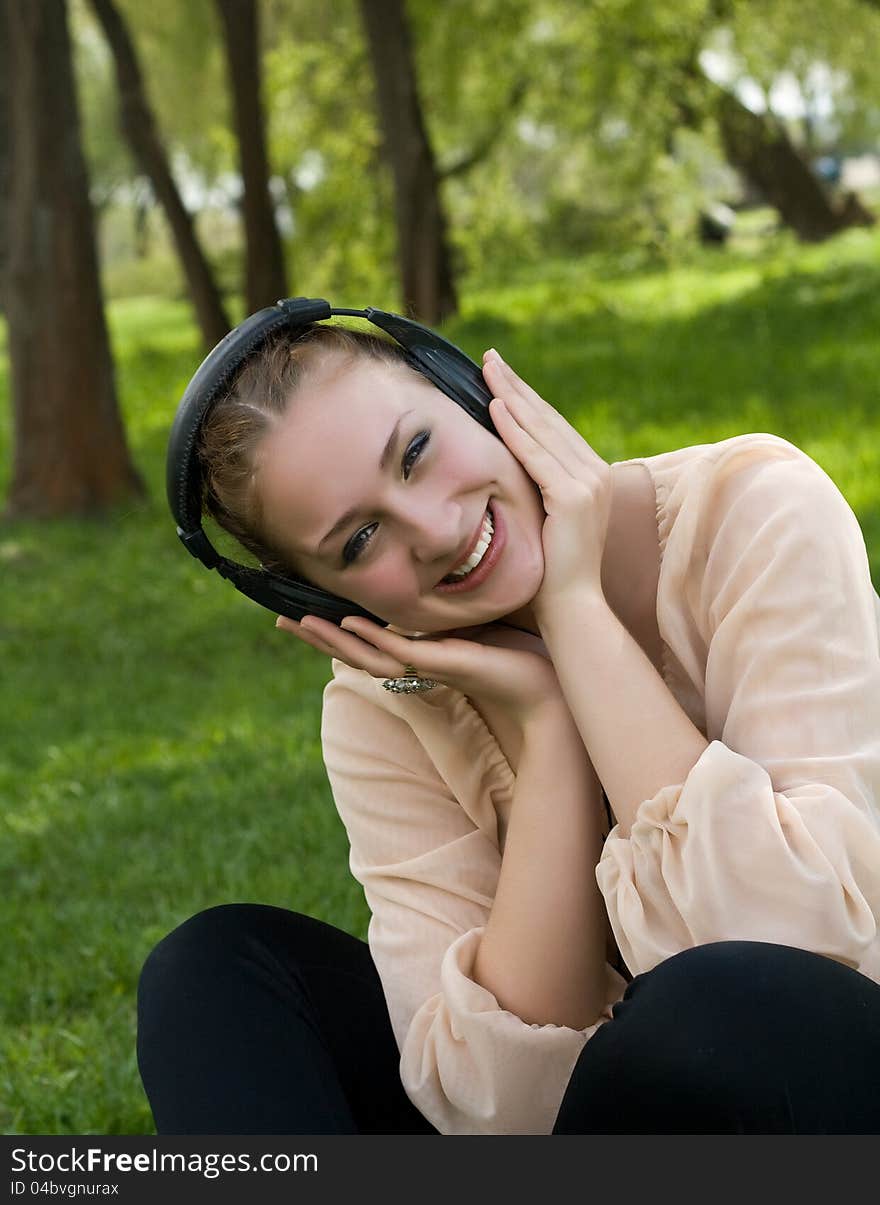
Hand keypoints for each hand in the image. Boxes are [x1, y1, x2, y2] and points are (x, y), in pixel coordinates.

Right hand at [275, 613, 564, 725]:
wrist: (551, 687)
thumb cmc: (521, 654)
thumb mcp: (479, 620)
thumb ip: (455, 604)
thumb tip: (446, 572)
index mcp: (419, 652)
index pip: (364, 641)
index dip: (331, 628)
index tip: (300, 611)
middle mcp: (416, 662)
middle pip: (352, 651)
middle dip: (314, 636)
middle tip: (278, 619)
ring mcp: (427, 666)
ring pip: (366, 655)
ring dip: (331, 639)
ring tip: (298, 623)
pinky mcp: (446, 665)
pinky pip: (399, 652)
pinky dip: (372, 638)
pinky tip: (348, 625)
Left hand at [481, 349, 612, 622]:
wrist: (572, 607)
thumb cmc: (552, 573)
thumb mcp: (546, 520)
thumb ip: (538, 490)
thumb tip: (509, 466)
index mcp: (591, 476)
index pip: (553, 428)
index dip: (526, 399)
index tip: (500, 375)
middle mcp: (595, 473)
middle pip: (548, 419)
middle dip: (517, 387)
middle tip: (490, 358)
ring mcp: (588, 483)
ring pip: (542, 431)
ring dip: (512, 397)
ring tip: (487, 371)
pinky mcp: (573, 497)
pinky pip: (536, 455)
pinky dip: (514, 429)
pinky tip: (494, 408)